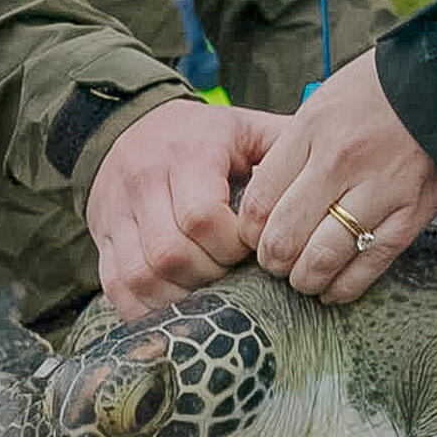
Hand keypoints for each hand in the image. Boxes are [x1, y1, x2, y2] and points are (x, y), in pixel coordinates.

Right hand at [86, 99, 286, 317]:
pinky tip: (173, 308)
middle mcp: (143, 183)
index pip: (202, 216)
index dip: (231, 246)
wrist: (127, 127)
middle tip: (231, 275)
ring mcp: (116, 215)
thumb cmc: (198, 136)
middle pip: (171, 253)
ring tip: (205, 293)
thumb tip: (334, 170)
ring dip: (179, 296)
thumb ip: (283, 146)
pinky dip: (144, 308)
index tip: (250, 248)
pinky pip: (116, 288)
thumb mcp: (242, 128)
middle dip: (209, 275)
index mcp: (185, 154)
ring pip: (141, 275)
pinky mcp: (102, 240)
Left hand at [236, 55, 436, 303]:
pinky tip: (332, 288)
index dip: (249, 230)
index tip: (253, 236)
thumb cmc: (381, 91)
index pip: (261, 200)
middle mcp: (342, 162)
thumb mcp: (323, 103)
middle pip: (284, 236)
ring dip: (304, 278)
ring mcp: (379, 191)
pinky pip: (368, 264)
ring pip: (322, 258)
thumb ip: (293, 151)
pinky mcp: (411, 214)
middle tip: (274, 261)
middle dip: (272, 260)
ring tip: (302, 277)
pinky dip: (343, 286)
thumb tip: (266, 199)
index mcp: (313, 130)